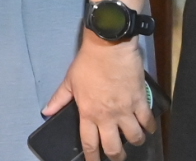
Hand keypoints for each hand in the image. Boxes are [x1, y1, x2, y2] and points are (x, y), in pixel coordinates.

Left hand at [41, 34, 155, 160]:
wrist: (109, 46)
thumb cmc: (88, 63)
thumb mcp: (70, 80)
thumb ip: (59, 99)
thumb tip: (46, 111)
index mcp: (89, 113)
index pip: (90, 143)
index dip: (92, 158)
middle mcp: (108, 116)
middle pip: (114, 147)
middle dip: (117, 157)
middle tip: (118, 157)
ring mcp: (126, 110)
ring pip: (134, 137)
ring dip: (135, 142)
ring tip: (134, 140)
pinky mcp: (140, 101)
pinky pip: (148, 120)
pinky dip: (149, 127)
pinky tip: (148, 127)